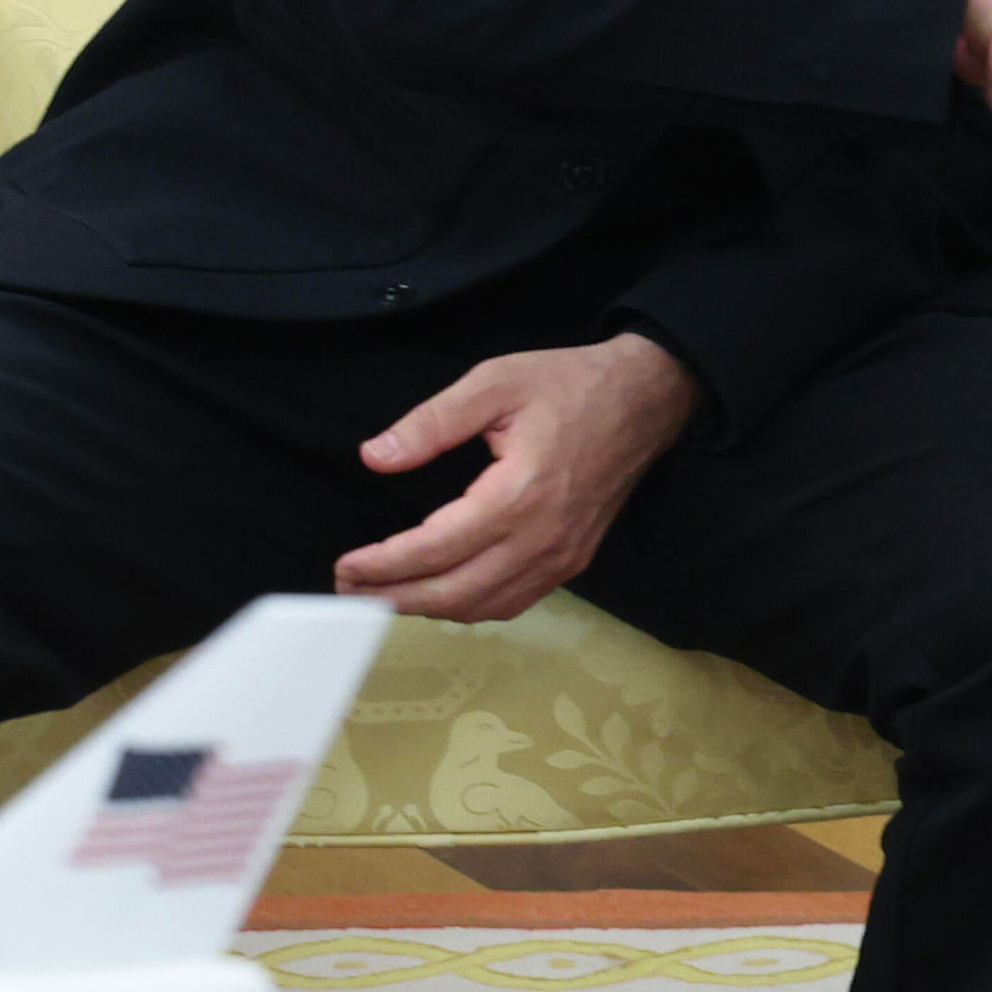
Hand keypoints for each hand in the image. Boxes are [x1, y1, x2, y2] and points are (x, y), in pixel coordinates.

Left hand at [334, 331, 701, 622]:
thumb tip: (375, 457)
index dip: (384, 564)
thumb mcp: (494, 382)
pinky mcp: (574, 559)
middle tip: (350, 592)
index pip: (435, 548)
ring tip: (387, 595)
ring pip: (484, 607)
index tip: (346, 565)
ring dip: (430, 609)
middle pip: (455, 592)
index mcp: (519, 494)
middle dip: (395, 598)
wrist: (645, 397)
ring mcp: (563, 555)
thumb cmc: (569, 384)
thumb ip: (431, 422)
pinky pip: (515, 601)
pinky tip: (444, 594)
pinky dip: (472, 607)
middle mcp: (542, 537)